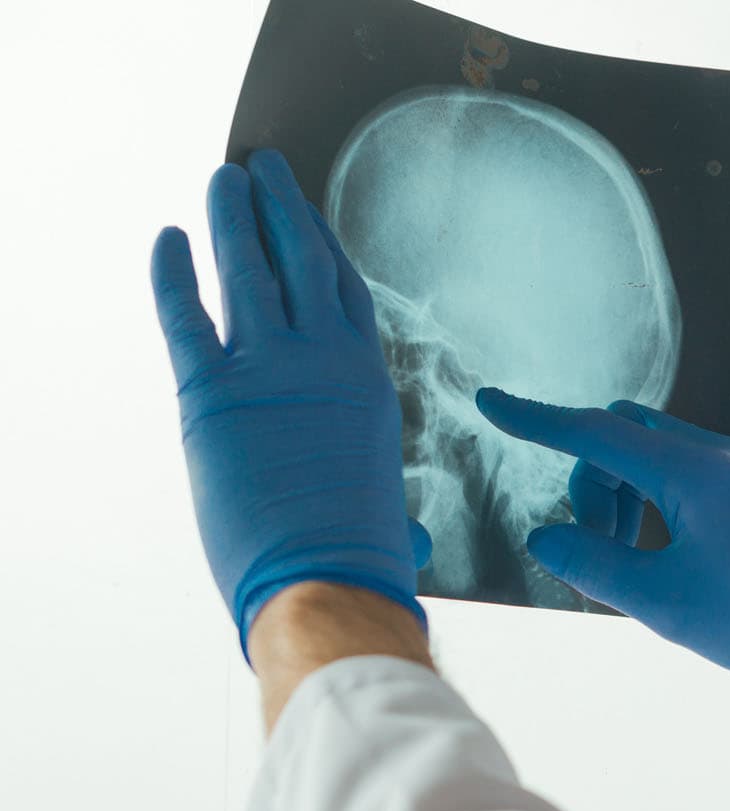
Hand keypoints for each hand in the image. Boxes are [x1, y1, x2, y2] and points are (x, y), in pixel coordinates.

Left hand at [149, 150, 426, 657]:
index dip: (323, 244)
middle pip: (300, 260)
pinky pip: (185, 315)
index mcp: (368, 381)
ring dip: (233, 218)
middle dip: (280, 208)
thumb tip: (416, 542)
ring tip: (224, 179)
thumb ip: (397, 510)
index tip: (306, 214)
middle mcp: (324, 359)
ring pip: (247, 270)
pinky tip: (169, 238)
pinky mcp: (212, 393)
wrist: (328, 577)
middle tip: (264, 170)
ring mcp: (269, 368)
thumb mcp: (393, 517)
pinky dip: (173, 273)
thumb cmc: (364, 558)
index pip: (344, 290)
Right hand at [476, 388, 729, 733]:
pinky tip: (664, 556)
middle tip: (592, 547)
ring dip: (623, 493)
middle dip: (589, 479)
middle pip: (624, 436)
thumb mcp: (661, 602)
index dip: (537, 420)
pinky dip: (658, 500)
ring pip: (657, 454)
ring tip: (630, 563)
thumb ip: (591, 563)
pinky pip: (690, 473)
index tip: (493, 402)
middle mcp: (723, 456)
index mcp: (693, 472)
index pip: (595, 432)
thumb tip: (546, 536)